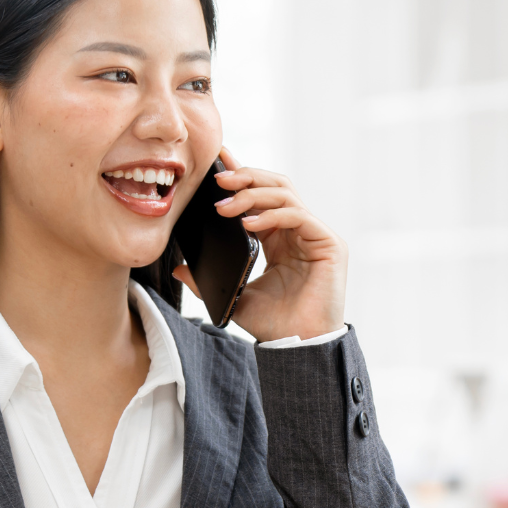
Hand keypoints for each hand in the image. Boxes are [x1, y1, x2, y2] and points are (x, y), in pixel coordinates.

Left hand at [173, 147, 345, 341]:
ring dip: (252, 194)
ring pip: (285, 194)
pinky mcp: (329, 243)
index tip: (217, 161)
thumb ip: (207, 281)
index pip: (260, 196)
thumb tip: (178, 268)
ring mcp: (315, 235)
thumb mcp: (233, 296)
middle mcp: (298, 231)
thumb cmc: (274, 324)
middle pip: (275, 185)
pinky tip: (247, 224)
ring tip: (224, 205)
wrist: (298, 347)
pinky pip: (298, 215)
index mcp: (278, 239)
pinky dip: (271, 215)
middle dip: (246, 177)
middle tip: (217, 180)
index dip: (241, 175)